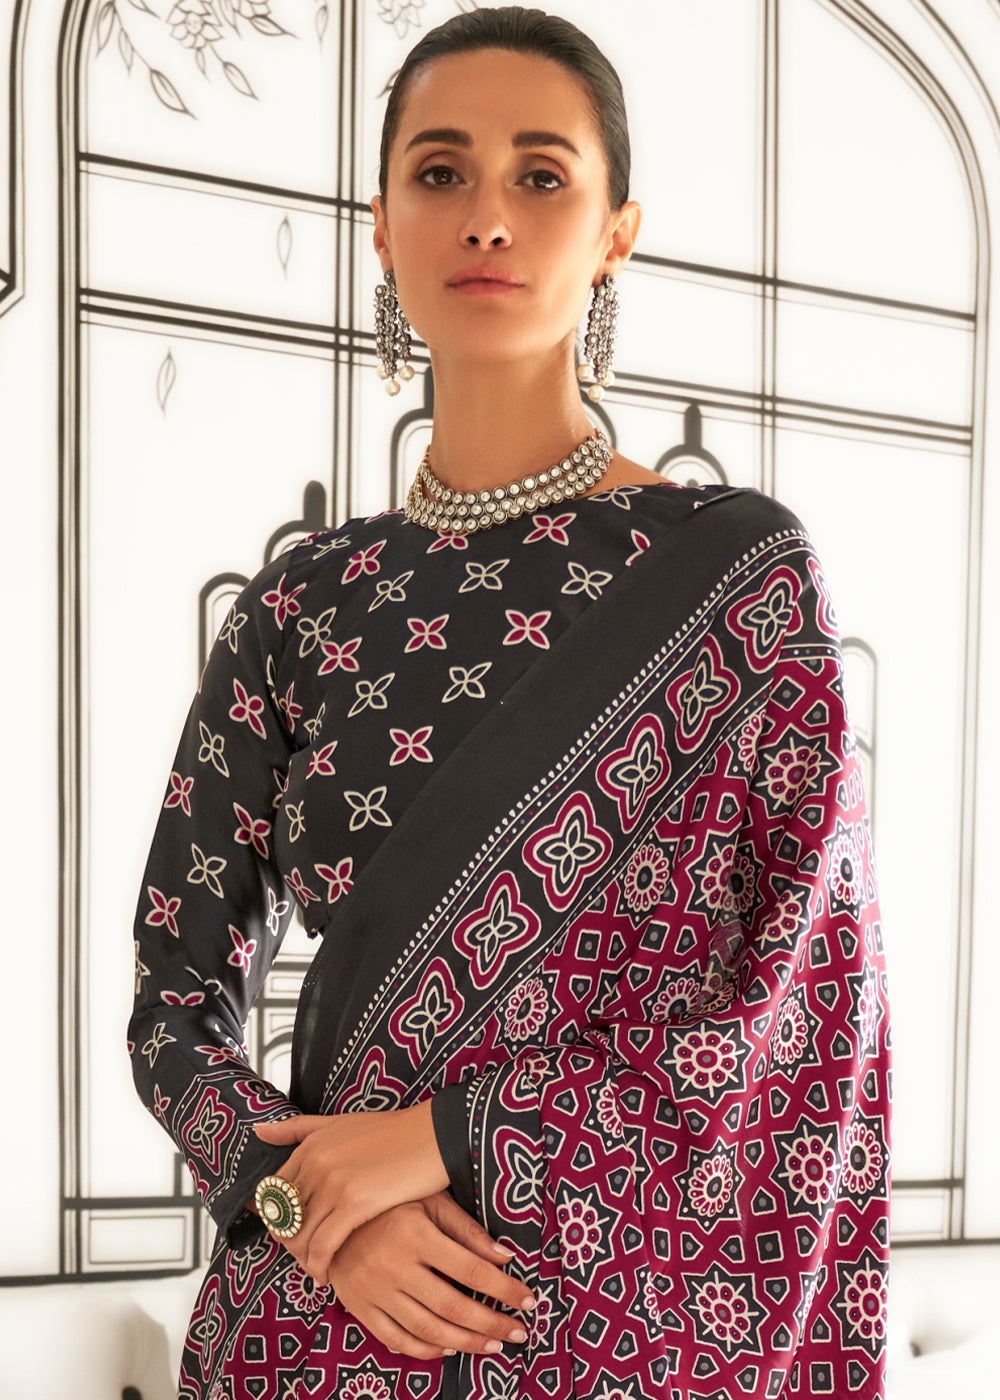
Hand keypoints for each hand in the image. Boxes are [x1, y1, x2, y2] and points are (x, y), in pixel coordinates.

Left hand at [252, 1105, 449, 1281]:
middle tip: (303, 1257)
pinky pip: (322, 1246)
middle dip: (288, 1243)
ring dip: (302, 1259)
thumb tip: (259, 1130)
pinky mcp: (354, 1203)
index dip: (278, 1219)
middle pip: (282, 1217)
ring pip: (299, 1236)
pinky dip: (319, 1266)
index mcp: (310, 1145)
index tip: (292, 1233)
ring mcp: (333, 1182)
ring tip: (315, 1268)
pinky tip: (326, 1275)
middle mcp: (315, 1161)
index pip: (273, 1192)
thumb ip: (298, 1128)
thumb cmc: (391, 1132)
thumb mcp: (340, 1123)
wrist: (433, 1136)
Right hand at [328, 1192, 534, 1359]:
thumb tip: (505, 1257)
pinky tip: (449, 1348)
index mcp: (416, 1232)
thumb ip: (466, 1229)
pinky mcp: (360, 1307)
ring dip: (466, 1342)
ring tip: (494, 1346)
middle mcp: (394, 1264)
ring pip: (427, 1328)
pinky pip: (396, 1339)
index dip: (504, 1289)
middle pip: (452, 1305)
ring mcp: (374, 1289)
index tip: (529, 1300)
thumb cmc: (390, 1202)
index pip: (471, 1268)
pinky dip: (424, 1350)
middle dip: (492, 1324)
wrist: (331, 1213)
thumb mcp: (429, 1201)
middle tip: (520, 1333)